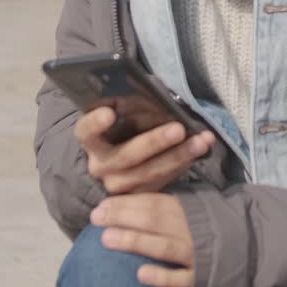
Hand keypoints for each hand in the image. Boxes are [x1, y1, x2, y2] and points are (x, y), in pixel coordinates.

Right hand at [76, 107, 216, 193]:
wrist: (118, 166)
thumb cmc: (124, 130)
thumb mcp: (123, 117)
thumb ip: (132, 107)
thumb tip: (154, 90)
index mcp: (92, 141)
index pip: (85, 132)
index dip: (95, 123)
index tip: (109, 113)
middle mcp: (101, 165)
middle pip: (126, 156)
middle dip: (154, 142)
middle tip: (178, 129)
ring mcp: (118, 185)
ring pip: (148, 173)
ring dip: (178, 155)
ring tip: (201, 141)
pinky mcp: (139, 196)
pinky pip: (162, 182)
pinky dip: (183, 164)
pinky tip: (200, 150)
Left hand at [93, 193, 194, 286]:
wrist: (222, 259)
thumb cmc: (181, 237)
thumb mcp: (170, 218)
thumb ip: (144, 211)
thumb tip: (105, 207)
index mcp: (179, 212)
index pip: (151, 203)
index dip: (124, 203)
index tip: (100, 207)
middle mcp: (186, 230)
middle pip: (154, 219)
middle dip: (123, 216)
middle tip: (96, 218)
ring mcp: (191, 254)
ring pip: (165, 247)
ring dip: (135, 241)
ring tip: (107, 239)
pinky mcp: (194, 278)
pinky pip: (179, 279)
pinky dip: (162, 277)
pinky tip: (141, 274)